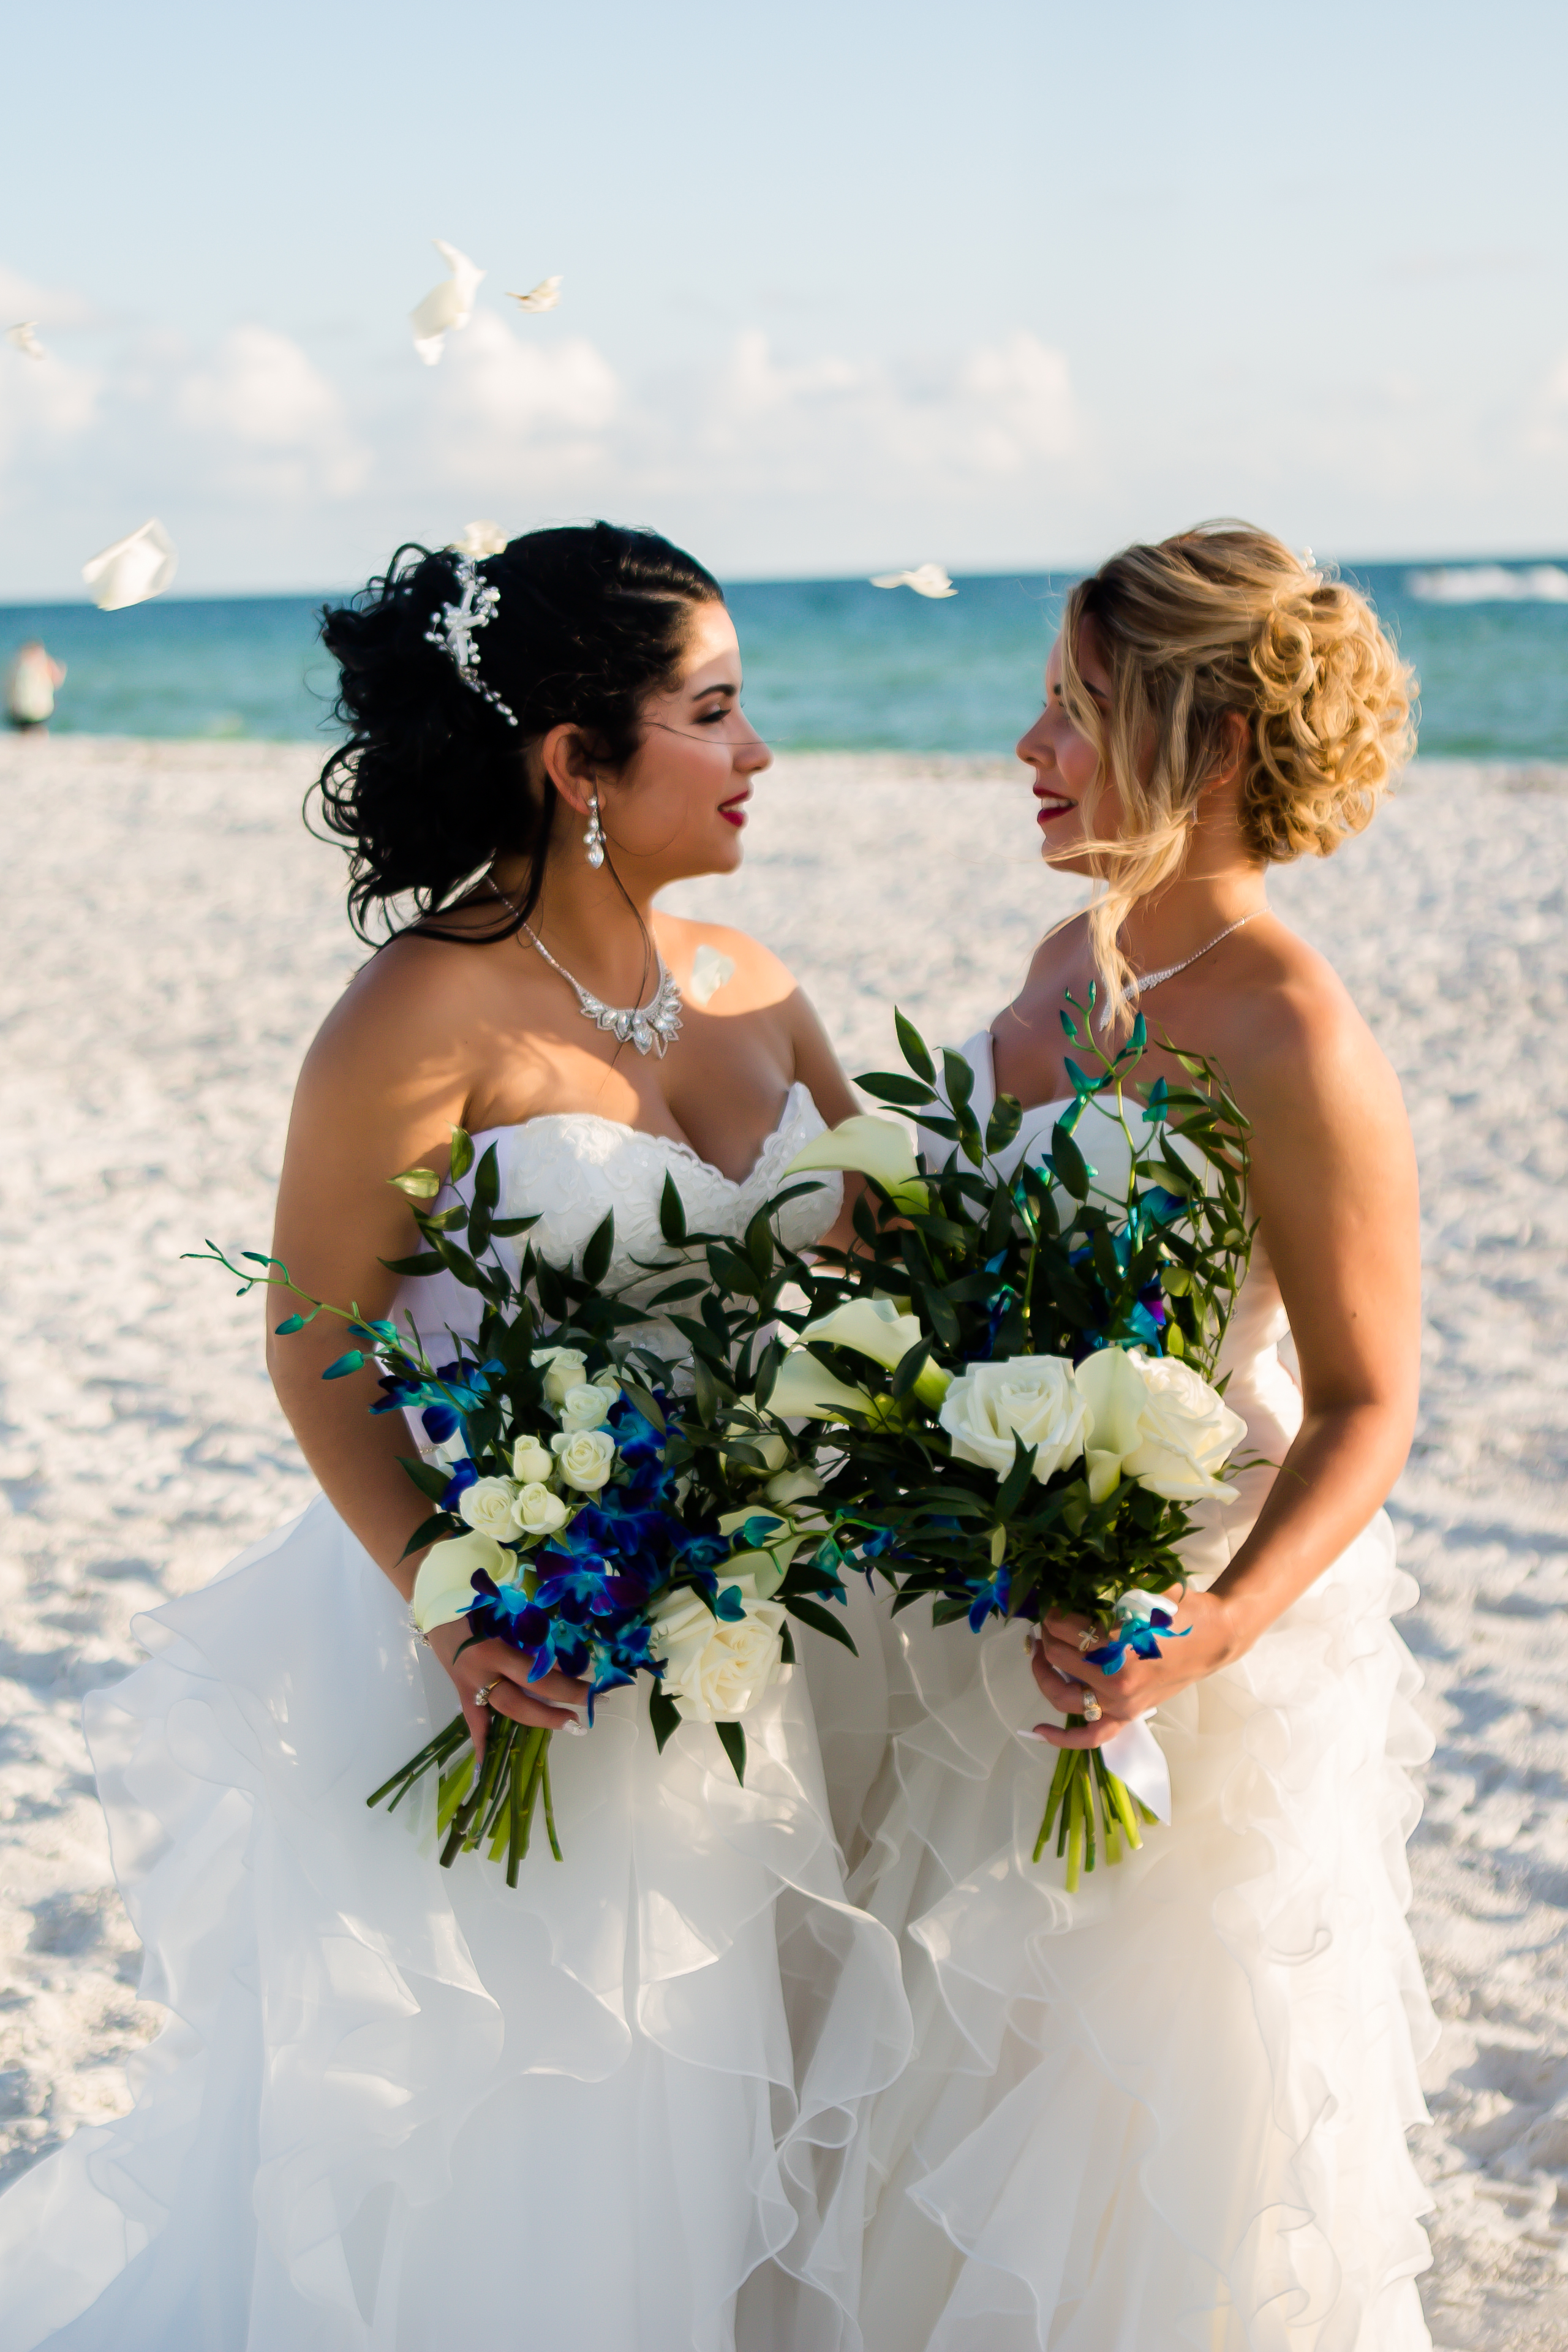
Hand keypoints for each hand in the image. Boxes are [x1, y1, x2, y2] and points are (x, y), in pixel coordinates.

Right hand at [424, 1619, 589, 1759]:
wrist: (436, 1604)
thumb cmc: (474, 1600)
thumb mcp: (504, 1612)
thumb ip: (529, 1634)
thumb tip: (561, 1659)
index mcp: (493, 1651)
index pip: (537, 1676)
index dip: (568, 1686)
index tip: (597, 1690)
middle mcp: (482, 1674)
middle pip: (523, 1701)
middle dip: (557, 1709)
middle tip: (589, 1712)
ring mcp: (469, 1686)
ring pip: (505, 1711)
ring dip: (539, 1719)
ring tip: (570, 1724)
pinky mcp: (461, 1691)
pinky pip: (473, 1719)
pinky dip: (481, 1741)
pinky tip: (485, 1766)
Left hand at [1028, 1587, 1249, 1749]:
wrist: (1213, 1638)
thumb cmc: (1179, 1613)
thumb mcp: (1138, 1597)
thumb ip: (1102, 1602)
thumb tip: (1066, 1599)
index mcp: (1119, 1649)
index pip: (1066, 1631)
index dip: (1054, 1616)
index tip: (1054, 1607)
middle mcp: (1116, 1683)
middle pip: (1060, 1659)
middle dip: (1047, 1638)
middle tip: (1047, 1625)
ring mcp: (1121, 1704)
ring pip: (1064, 1696)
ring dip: (1044, 1675)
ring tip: (1038, 1657)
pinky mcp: (1127, 1715)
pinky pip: (1091, 1736)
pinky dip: (1062, 1738)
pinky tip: (1038, 1732)